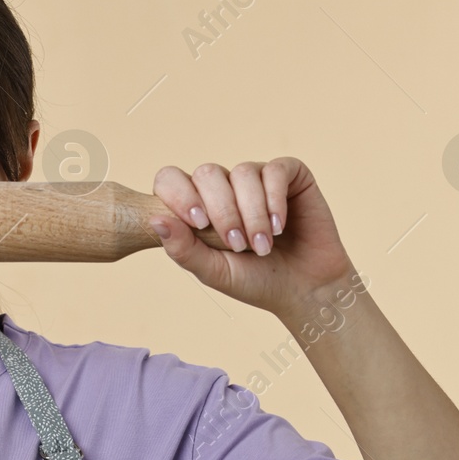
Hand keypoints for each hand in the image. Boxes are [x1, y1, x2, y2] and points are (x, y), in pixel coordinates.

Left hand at [149, 157, 355, 316]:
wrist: (304, 289)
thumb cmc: (255, 280)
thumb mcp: (213, 271)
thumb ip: (183, 248)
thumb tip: (155, 220)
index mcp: (196, 205)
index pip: (170, 179)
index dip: (179, 195)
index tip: (198, 224)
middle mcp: (224, 187)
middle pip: (207, 173)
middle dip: (222, 211)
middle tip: (237, 244)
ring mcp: (256, 179)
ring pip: (242, 173)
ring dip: (251, 213)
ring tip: (262, 244)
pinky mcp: (289, 176)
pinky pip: (275, 170)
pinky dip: (274, 199)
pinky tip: (279, 227)